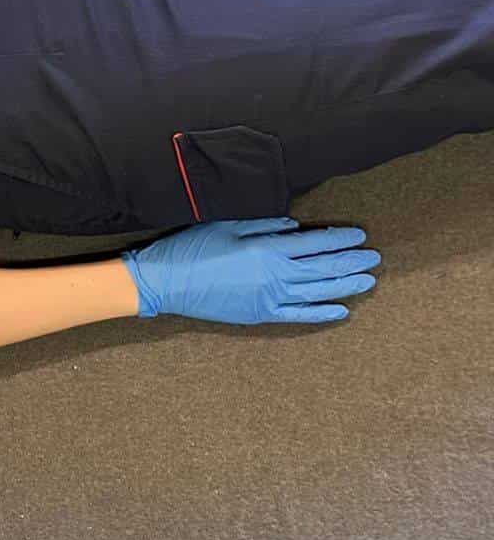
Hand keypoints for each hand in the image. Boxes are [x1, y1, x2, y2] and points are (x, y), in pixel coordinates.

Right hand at [122, 217, 379, 324]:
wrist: (165, 282)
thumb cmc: (191, 248)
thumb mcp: (226, 226)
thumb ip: (264, 225)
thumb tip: (295, 227)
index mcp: (268, 249)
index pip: (316, 243)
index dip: (341, 239)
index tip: (359, 236)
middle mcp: (276, 275)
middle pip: (325, 268)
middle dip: (352, 262)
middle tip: (374, 258)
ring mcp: (270, 298)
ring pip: (318, 291)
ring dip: (346, 285)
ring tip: (367, 281)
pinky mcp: (260, 314)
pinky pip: (299, 315)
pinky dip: (322, 312)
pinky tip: (342, 310)